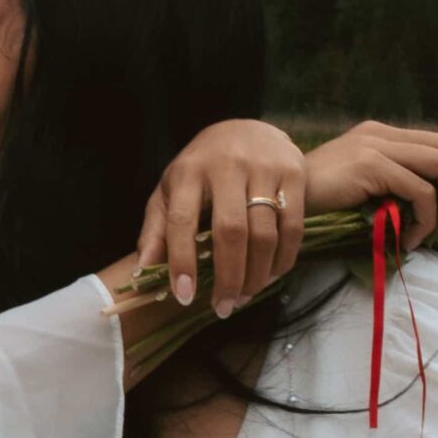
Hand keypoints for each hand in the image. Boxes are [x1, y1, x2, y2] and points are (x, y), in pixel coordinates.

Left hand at [136, 119, 306, 315]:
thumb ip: (157, 229)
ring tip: (244, 296)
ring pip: (264, 233)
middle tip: (223, 308)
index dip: (182, 261)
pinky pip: (293, 226)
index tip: (184, 296)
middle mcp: (227, 166)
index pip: (182, 221)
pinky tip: (270, 276)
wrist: (247, 129)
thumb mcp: (171, 190)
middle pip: (231, 231)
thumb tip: (143, 272)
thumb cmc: (202, 168)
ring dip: (256, 274)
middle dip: (228, 277)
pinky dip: (283, 259)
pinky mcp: (294, 172)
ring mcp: (264, 167)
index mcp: (189, 171)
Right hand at [300, 122, 437, 251]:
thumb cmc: (319, 210)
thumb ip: (404, 205)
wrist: (272, 200)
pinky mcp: (369, 163)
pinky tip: (411, 241)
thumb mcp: (370, 201)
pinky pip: (419, 189)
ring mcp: (378, 144)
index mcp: (388, 136)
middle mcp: (386, 133)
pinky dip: (426, 219)